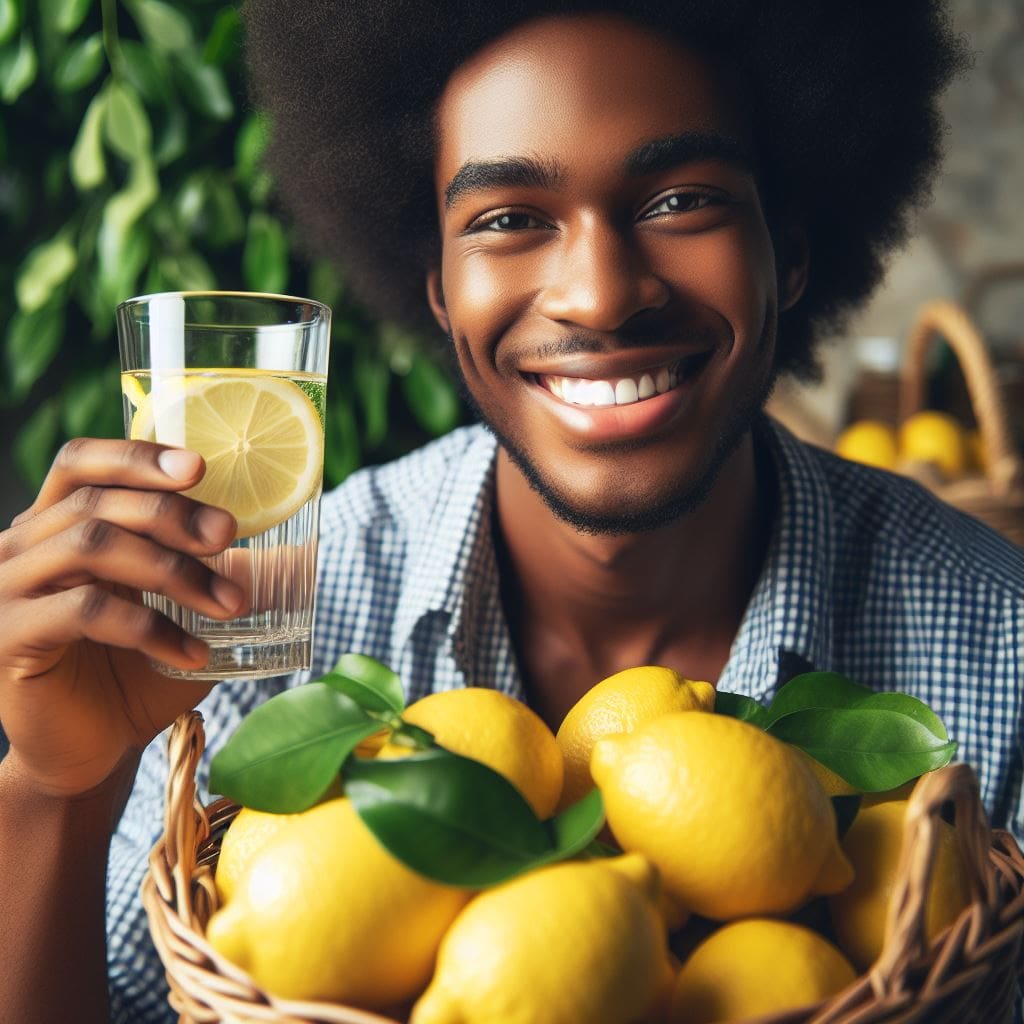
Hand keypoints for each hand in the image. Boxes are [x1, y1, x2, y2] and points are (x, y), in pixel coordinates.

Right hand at [0, 439, 246, 797]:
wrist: (92, 751)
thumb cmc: (139, 674)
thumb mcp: (188, 616)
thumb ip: (224, 578)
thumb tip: (297, 555)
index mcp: (58, 527)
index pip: (81, 463)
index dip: (137, 456)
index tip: (200, 467)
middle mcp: (24, 548)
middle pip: (96, 501)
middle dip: (173, 514)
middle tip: (228, 536)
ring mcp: (9, 590)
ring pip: (91, 545)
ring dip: (173, 570)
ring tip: (229, 605)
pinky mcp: (10, 637)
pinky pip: (85, 612)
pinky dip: (150, 627)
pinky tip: (193, 654)